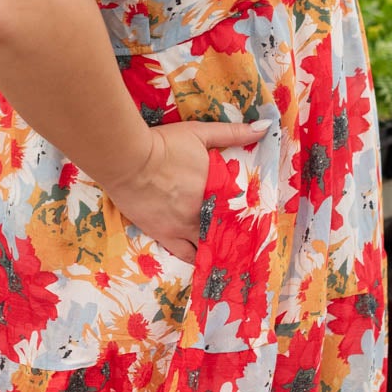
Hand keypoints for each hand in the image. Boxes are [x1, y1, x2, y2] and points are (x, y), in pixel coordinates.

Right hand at [104, 118, 269, 263]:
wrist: (127, 160)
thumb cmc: (163, 144)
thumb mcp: (200, 133)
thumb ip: (233, 133)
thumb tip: (265, 127)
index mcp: (217, 190)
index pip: (241, 208)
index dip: (248, 215)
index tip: (256, 220)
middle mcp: (204, 212)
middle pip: (227, 230)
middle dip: (235, 235)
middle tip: (243, 241)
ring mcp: (183, 227)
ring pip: (209, 246)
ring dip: (218, 250)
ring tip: (227, 256)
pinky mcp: (164, 235)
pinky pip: (186, 255)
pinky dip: (198, 260)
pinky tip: (206, 264)